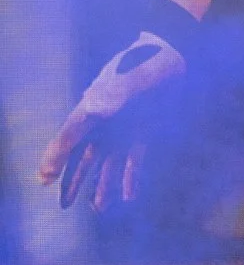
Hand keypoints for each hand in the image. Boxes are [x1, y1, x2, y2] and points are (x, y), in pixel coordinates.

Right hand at [39, 28, 187, 209]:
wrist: (178, 55)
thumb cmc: (149, 61)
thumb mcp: (132, 74)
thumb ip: (115, 93)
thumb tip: (95, 110)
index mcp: (94, 107)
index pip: (70, 136)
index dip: (55, 157)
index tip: (44, 178)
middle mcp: (104, 122)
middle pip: (83, 156)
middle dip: (73, 181)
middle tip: (65, 205)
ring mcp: (124, 129)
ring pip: (107, 163)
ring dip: (102, 185)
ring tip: (98, 209)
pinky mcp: (144, 132)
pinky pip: (134, 160)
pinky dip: (131, 178)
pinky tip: (129, 197)